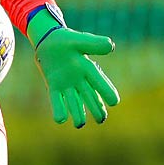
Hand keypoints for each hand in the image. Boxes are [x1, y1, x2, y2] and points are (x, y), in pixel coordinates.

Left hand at [27, 7, 119, 127]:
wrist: (48, 41)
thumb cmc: (66, 40)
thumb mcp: (80, 40)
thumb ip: (94, 43)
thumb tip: (111, 46)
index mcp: (88, 68)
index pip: (99, 81)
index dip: (107, 90)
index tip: (115, 102)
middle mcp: (79, 79)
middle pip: (90, 96)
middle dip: (96, 108)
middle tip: (101, 120)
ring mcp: (66, 84)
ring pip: (75, 101)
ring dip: (78, 112)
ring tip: (80, 124)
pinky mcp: (54, 86)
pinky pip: (57, 99)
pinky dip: (59, 108)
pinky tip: (60, 119)